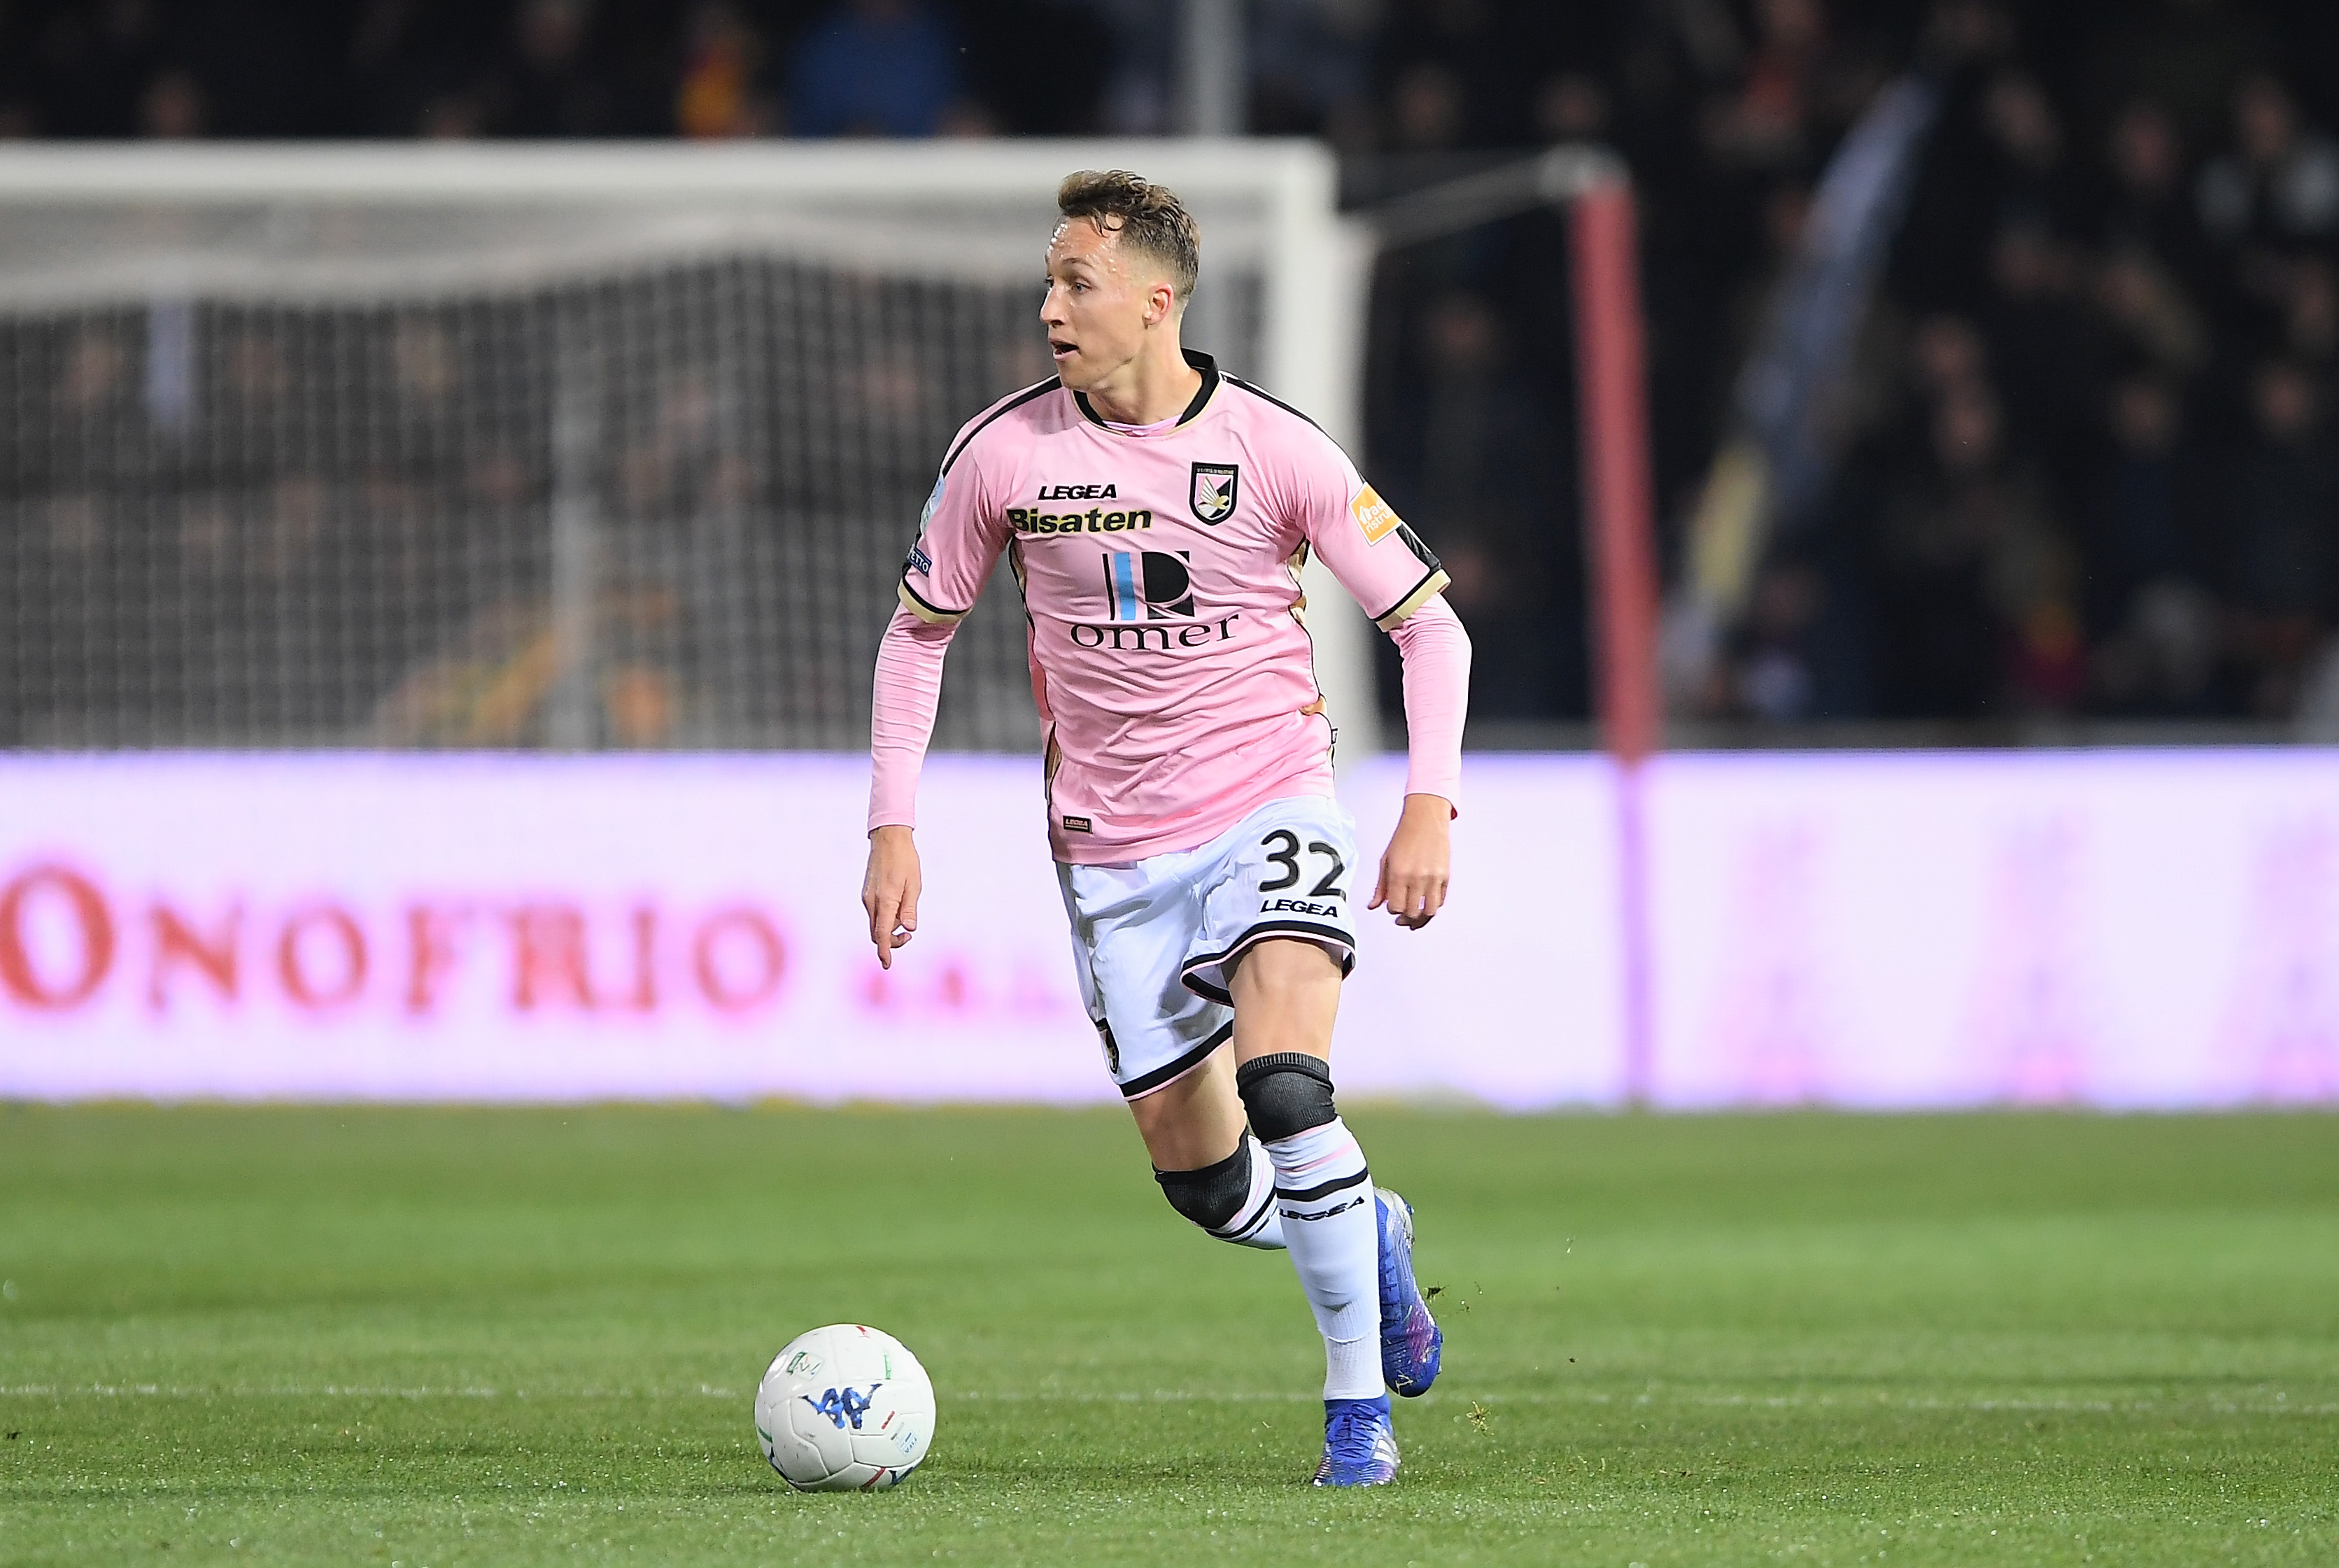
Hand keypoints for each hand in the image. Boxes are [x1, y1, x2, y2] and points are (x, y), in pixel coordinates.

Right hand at [862, 825, 921, 968]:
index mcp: (886, 901)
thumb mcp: (915, 885)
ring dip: (889, 928)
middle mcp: (872, 902)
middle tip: (909, 936)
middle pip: (878, 933)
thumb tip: (909, 928)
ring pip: (876, 923)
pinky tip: (898, 905)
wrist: (888, 839)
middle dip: (891, 941)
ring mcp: (867, 897)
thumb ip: (910, 908)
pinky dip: (885, 918)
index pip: (883, 934)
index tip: (887, 964)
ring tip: (906, 914)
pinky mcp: (867, 893)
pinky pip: (875, 913)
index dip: (885, 951)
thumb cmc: (906, 860)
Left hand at [1369, 793, 1451, 929]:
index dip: (1392, 911)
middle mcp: (1417, 878)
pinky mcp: (1446, 876)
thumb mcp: (1386, 861)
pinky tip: (1425, 904)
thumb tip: (1373, 906)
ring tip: (1415, 918)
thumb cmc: (1404, 837)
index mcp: (1398, 874)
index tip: (1392, 906)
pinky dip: (1433, 907)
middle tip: (1401, 919)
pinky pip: (1440, 901)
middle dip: (1405, 919)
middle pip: (1412, 912)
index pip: (1394, 907)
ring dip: (1421, 918)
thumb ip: (1380, 887)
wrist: (1425, 819)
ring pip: (1429, 911)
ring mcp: (1433, 878)